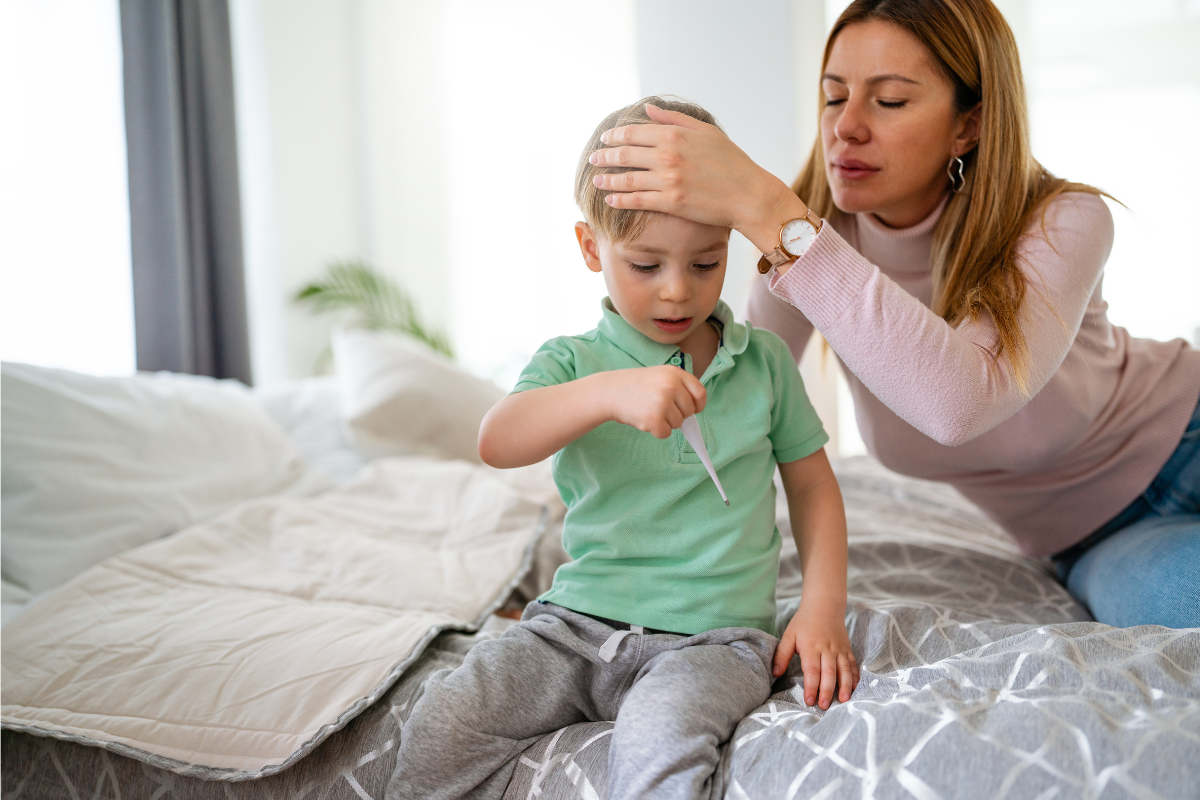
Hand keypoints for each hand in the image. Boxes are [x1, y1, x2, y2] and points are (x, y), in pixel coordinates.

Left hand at [590, 104, 804, 251]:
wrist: (748, 194)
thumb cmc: (731, 162)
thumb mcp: (705, 132)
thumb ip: (674, 120)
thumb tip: (648, 109)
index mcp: (675, 135)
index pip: (633, 132)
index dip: (614, 135)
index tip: (604, 138)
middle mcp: (668, 156)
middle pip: (625, 154)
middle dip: (605, 156)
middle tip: (594, 158)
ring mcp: (668, 180)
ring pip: (627, 178)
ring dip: (607, 179)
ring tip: (596, 179)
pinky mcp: (671, 202)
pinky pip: (637, 200)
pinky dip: (620, 199)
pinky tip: (610, 199)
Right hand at [600, 365, 705, 439]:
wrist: (609, 391)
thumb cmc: (635, 386)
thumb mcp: (660, 376)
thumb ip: (678, 387)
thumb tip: (695, 409)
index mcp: (675, 373)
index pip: (700, 393)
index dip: (697, 404)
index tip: (692, 409)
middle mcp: (671, 386)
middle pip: (689, 411)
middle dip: (677, 414)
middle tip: (658, 408)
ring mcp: (662, 402)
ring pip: (678, 423)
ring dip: (665, 422)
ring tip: (648, 410)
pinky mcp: (654, 418)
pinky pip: (666, 433)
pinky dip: (657, 431)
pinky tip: (644, 419)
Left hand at [773, 602, 858, 709]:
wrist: (824, 605)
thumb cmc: (803, 622)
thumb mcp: (789, 635)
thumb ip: (781, 654)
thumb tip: (775, 673)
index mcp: (811, 647)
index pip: (811, 671)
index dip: (811, 687)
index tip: (809, 701)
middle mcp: (827, 650)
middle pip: (828, 673)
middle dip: (827, 691)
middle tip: (824, 707)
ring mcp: (839, 650)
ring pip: (843, 670)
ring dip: (844, 686)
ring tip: (843, 701)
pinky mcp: (847, 649)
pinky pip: (852, 664)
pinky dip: (854, 677)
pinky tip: (854, 688)